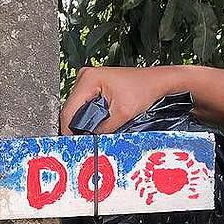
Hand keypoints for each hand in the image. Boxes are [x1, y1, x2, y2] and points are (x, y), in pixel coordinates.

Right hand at [60, 65, 187, 134]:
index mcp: (88, 79)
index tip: (73, 146)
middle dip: (76, 127)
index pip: (68, 111)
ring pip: (77, 108)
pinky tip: (95, 124)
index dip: (69, 131)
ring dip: (82, 123)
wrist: (155, 82)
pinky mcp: (93, 85)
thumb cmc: (143, 91)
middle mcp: (85, 77)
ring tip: (90, 134)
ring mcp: (88, 80)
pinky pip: (84, 105)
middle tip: (83, 143)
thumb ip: (103, 130)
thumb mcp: (122, 115)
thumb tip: (89, 142)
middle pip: (71, 110)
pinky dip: (88, 116)